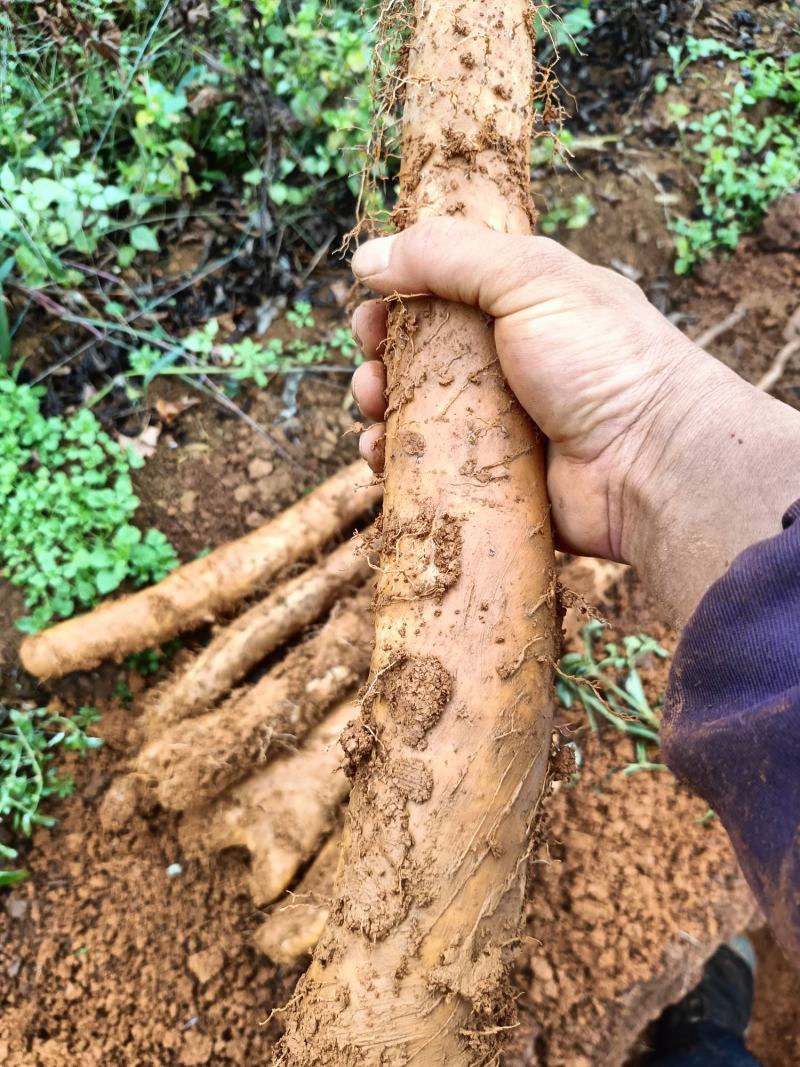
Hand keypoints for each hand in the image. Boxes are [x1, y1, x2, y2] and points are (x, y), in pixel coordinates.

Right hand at [349, 218, 799, 622]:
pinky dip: (397, 463)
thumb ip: (448, 255)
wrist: (652, 464)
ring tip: (374, 412)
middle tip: (372, 370)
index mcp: (522, 307)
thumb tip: (367, 256)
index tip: (371, 311)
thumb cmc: (602, 360)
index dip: (399, 299)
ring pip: (416, 415)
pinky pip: (429, 470)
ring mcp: (499, 426)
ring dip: (381, 410)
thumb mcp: (531, 279)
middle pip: (419, 358)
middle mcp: (507, 365)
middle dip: (381, 360)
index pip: (442, 294)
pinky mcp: (492, 480)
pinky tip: (381, 458)